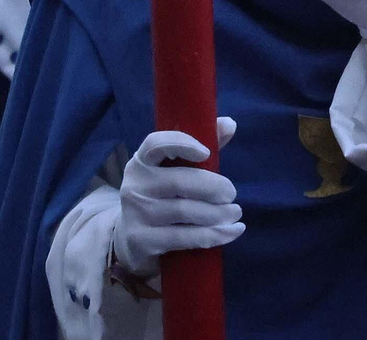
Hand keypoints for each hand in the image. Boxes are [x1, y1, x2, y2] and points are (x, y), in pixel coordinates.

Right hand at [113, 118, 242, 276]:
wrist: (132, 241)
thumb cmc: (161, 198)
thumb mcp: (172, 172)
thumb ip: (200, 148)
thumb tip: (229, 124)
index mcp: (141, 162)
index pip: (155, 144)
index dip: (181, 144)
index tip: (206, 152)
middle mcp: (135, 185)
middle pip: (179, 181)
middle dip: (213, 187)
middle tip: (232, 194)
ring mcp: (137, 215)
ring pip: (185, 211)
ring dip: (218, 213)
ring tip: (235, 213)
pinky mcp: (143, 242)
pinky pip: (185, 237)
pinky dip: (214, 235)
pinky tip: (232, 232)